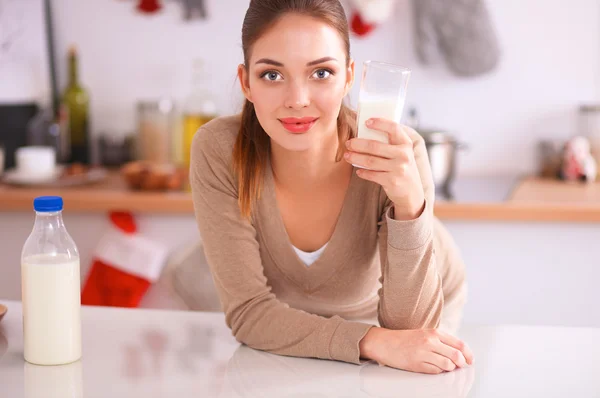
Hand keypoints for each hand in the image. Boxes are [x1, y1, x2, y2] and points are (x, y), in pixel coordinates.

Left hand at [344, 118, 424, 219]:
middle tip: (348, 143)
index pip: (394, 128)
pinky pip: (372, 174)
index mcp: (406, 144)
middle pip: (375, 146)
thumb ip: (390, 143)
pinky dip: (363, 172)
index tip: (366, 122)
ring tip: (347, 156)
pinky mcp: (392, 181)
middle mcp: (404, 155)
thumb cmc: (402, 167)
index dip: (380, 123)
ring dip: (355, 158)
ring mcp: (398, 168)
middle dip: (358, 144)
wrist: (412, 192)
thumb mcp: (402, 153)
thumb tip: (366, 130)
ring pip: (370, 161)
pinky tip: (358, 170)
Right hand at [359, 327, 474, 374]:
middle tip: (461, 366)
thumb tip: (460, 353)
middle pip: (456, 356)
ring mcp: (423, 353)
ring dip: (450, 369)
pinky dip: (438, 372)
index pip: (459, 344)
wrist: (386, 343)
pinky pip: (436, 371)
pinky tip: (434, 368)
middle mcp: (430, 342)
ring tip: (445, 367)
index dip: (468, 354)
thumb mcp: (425, 334)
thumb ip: (442, 341)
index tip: (470, 360)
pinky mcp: (417, 364)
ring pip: (447, 366)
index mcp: (434, 332)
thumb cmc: (406, 339)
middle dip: (462, 364)